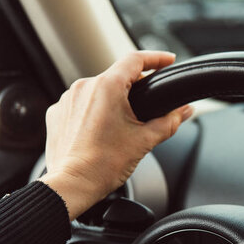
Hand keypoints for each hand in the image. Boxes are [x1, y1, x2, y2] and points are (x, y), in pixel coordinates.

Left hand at [39, 51, 192, 219]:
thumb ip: (169, 121)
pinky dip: (94, 112)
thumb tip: (185, 111)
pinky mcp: (57, 114)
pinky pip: (81, 104)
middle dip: (135, 87)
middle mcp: (84, 87)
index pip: (135, 60)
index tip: (167, 60)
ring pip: (98, 90)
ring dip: (113, 100)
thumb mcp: (145, 141)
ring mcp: (67, 100)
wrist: (71, 185)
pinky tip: (102, 132)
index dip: (155, 58)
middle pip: (117, 77)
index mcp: (107, 87)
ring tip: (124, 124)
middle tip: (150, 104)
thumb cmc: (103, 164)